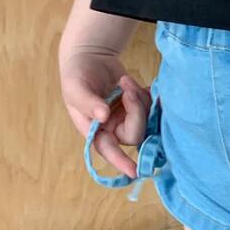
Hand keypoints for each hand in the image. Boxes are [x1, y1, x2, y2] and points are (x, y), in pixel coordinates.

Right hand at [59, 49, 152, 179]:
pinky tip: (136, 85)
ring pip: (146, 120)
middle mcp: (112, 129)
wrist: (91, 57)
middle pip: (135, 134)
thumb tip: (103, 117)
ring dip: (140, 99)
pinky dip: (148, 96)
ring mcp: (128, 119)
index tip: (135, 172)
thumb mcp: (76, 87)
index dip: (121, 162)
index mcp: (94, 130)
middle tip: (127, 87)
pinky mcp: (139, 108)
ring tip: (125, 81)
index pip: (108, 150)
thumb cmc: (77, 74)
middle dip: (136, 110)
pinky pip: (152, 109)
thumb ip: (88, 102)